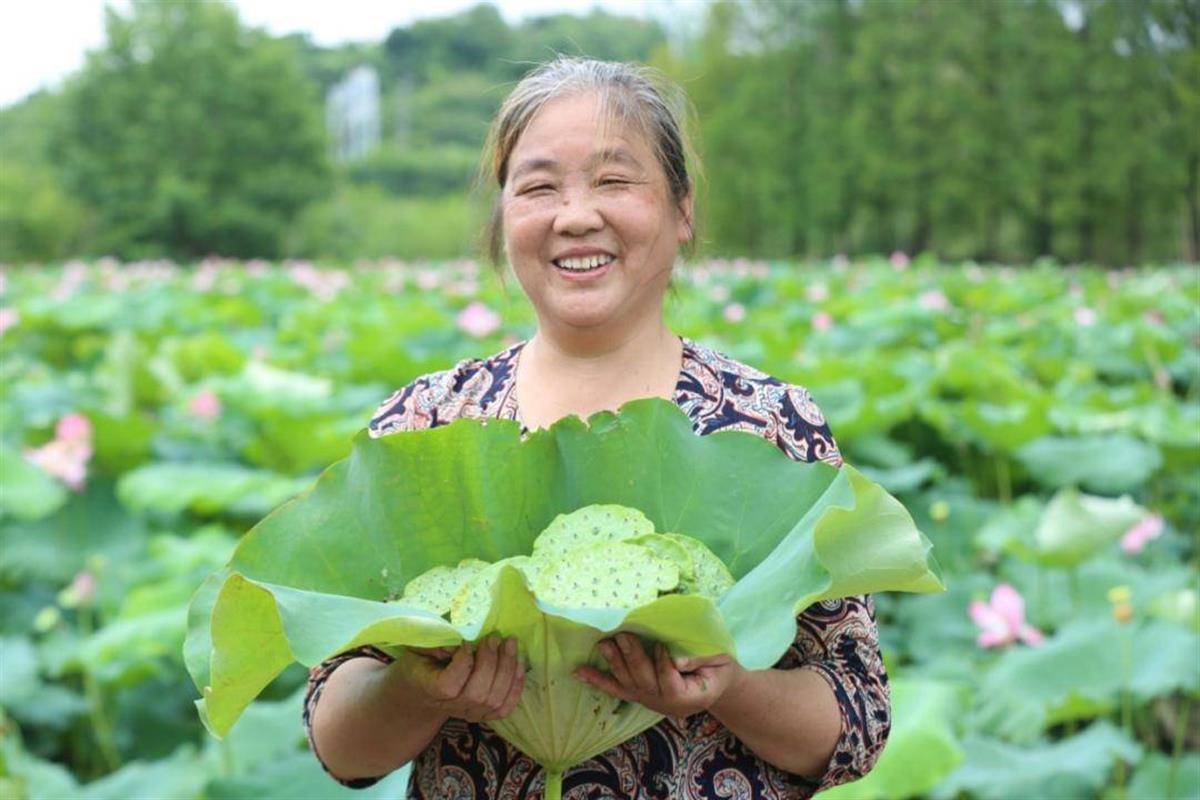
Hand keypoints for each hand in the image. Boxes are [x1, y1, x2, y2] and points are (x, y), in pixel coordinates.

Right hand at [393, 634, 524, 722]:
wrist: (422, 692)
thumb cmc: (421, 663)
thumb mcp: (419, 648)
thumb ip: (436, 643)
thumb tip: (463, 637)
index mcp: (430, 689)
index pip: (449, 685)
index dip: (463, 663)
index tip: (467, 642)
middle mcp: (451, 706)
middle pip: (478, 693)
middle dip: (491, 662)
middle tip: (495, 637)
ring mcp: (469, 713)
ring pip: (495, 700)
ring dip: (508, 669)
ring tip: (510, 644)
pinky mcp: (483, 715)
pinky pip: (505, 707)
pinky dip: (516, 686)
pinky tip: (519, 664)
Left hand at [573, 632, 745, 717]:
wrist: (717, 686)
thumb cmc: (721, 670)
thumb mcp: (721, 661)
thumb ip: (700, 660)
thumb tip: (676, 659)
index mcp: (690, 698)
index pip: (671, 685)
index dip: (663, 665)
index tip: (660, 644)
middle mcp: (666, 705)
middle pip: (645, 683)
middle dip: (633, 659)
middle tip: (623, 635)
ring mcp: (650, 701)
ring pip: (628, 685)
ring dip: (614, 664)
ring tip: (604, 644)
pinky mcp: (639, 695)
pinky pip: (616, 689)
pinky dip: (597, 680)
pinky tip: (579, 671)